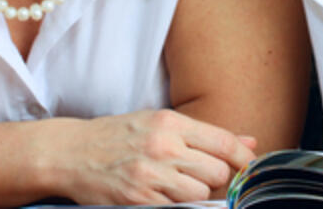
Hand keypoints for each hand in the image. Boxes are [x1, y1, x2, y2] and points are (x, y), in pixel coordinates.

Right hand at [45, 109, 256, 204]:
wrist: (71, 152)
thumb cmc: (119, 135)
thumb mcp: (160, 123)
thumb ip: (205, 134)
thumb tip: (249, 143)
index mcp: (170, 123)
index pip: (223, 142)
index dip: (243, 158)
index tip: (251, 167)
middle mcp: (163, 147)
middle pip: (217, 173)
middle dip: (215, 178)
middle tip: (198, 175)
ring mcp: (150, 175)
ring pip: (200, 195)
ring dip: (196, 196)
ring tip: (177, 186)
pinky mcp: (137, 200)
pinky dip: (175, 206)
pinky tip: (162, 196)